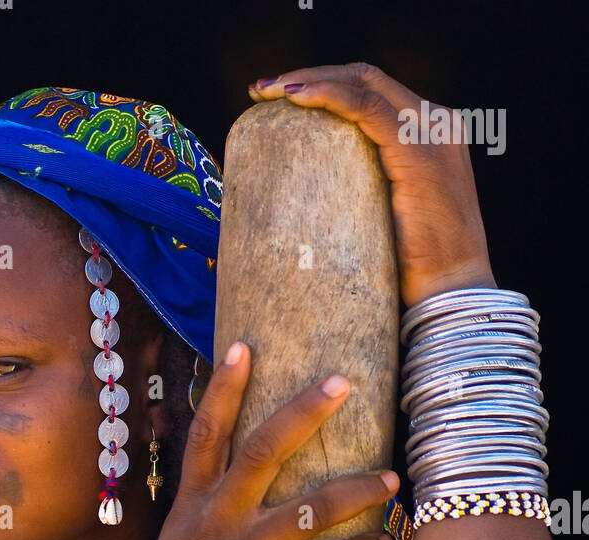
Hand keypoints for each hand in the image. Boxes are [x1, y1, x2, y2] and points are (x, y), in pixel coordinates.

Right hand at [110, 342, 398, 539]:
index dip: (223, 388)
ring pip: (308, 509)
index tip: (242, 344)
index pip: (205, 436)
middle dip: (304, 412)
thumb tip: (234, 492)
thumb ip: (205, 520)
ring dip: (356, 489)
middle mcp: (214, 525)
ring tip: (391, 476)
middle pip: (261, 451)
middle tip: (343, 381)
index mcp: (190, 510)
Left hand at [248, 63, 495, 307]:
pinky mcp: (418, 153)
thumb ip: (366, 194)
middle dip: (310, 76)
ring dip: (310, 81)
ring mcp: (431, 134)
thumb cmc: (415, 273)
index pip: (374, 92)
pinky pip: (367, 109)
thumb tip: (310, 200)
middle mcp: (437, 123)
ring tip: (265, 93)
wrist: (449, 295)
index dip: (326, 85)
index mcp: (433, 134)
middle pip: (366, 78)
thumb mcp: (390, 219)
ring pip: (364, 84)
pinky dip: (329, 97)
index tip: (278, 98)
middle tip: (259, 92)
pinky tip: (295, 100)